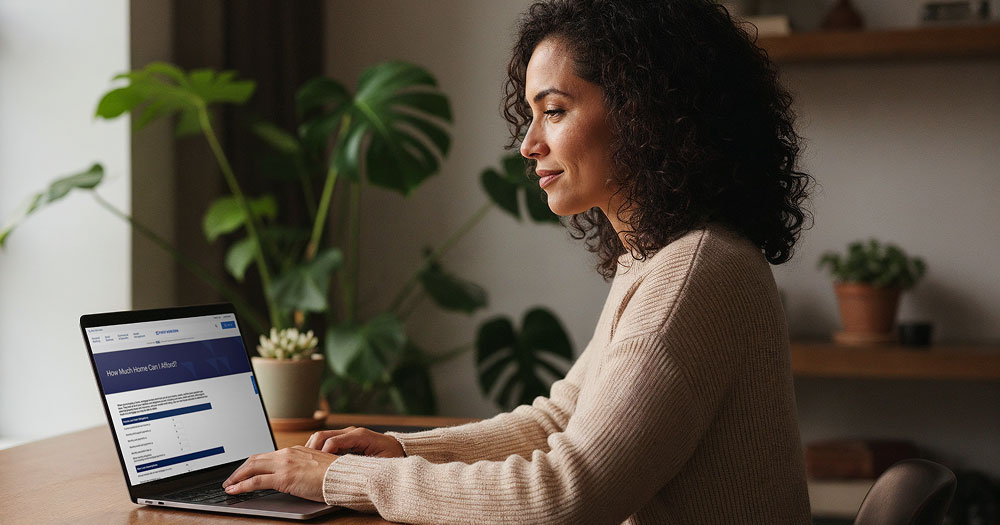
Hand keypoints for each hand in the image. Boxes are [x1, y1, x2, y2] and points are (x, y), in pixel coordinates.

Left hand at [222, 446, 336, 501]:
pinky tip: (235, 491)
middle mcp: (287, 454)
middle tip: (231, 479)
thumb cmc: (334, 474)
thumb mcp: (315, 466)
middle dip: (240, 469)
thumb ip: (302, 467)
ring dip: (237, 477)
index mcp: (295, 450)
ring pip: (252, 467)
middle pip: (255, 459)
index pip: (267, 455)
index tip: (245, 471)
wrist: (343, 476)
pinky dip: (242, 485)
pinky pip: (256, 481)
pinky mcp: (283, 477)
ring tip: (228, 485)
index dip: (252, 463)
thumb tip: (295, 475)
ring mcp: (284, 464)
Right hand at [304, 426, 404, 457]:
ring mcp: (346, 434)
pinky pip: (325, 441)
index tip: (316, 467)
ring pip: (320, 437)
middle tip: (304, 465)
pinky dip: (316, 449)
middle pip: (322, 436)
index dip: (322, 454)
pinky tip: (313, 461)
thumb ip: (365, 465)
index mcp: (360, 436)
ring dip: (311, 449)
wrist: (399, 450)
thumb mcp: (380, 463)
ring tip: (306, 463)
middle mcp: (351, 432)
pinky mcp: (344, 439)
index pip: (333, 441)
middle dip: (311, 450)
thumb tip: (348, 471)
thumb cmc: (391, 458)